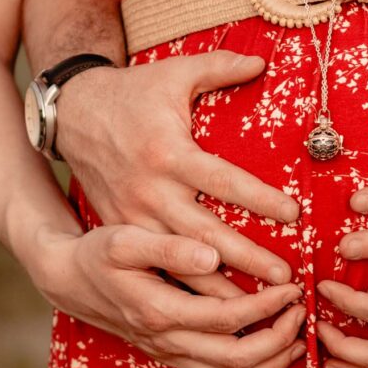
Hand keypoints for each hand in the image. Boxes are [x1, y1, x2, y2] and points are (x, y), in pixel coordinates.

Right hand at [31, 223, 306, 367]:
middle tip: (303, 311)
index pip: (228, 319)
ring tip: (297, 336)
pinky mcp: (171, 355)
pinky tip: (270, 347)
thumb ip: (169, 248)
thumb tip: (212, 255)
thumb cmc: (99, 253)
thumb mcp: (125, 240)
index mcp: (159, 312)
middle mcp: (166, 341)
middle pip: (236, 360)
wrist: (69, 279)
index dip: (266, 305)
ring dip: (270, 362)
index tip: (292, 285)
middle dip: (279, 338)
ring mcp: (169, 353)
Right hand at [57, 51, 299, 292]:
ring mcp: (134, 215)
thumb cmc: (133, 93)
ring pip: (181, 261)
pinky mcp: (123, 229)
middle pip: (207, 233)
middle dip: (248, 258)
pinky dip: (187, 286)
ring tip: (258, 306)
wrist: (73, 115)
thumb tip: (262, 61)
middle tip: (286, 278)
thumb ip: (219, 67)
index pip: (223, 181)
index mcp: (168, 152)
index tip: (294, 214)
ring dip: (220, 284)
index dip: (260, 199)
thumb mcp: (173, 73)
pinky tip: (216, 305)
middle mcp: (151, 190)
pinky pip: (159, 265)